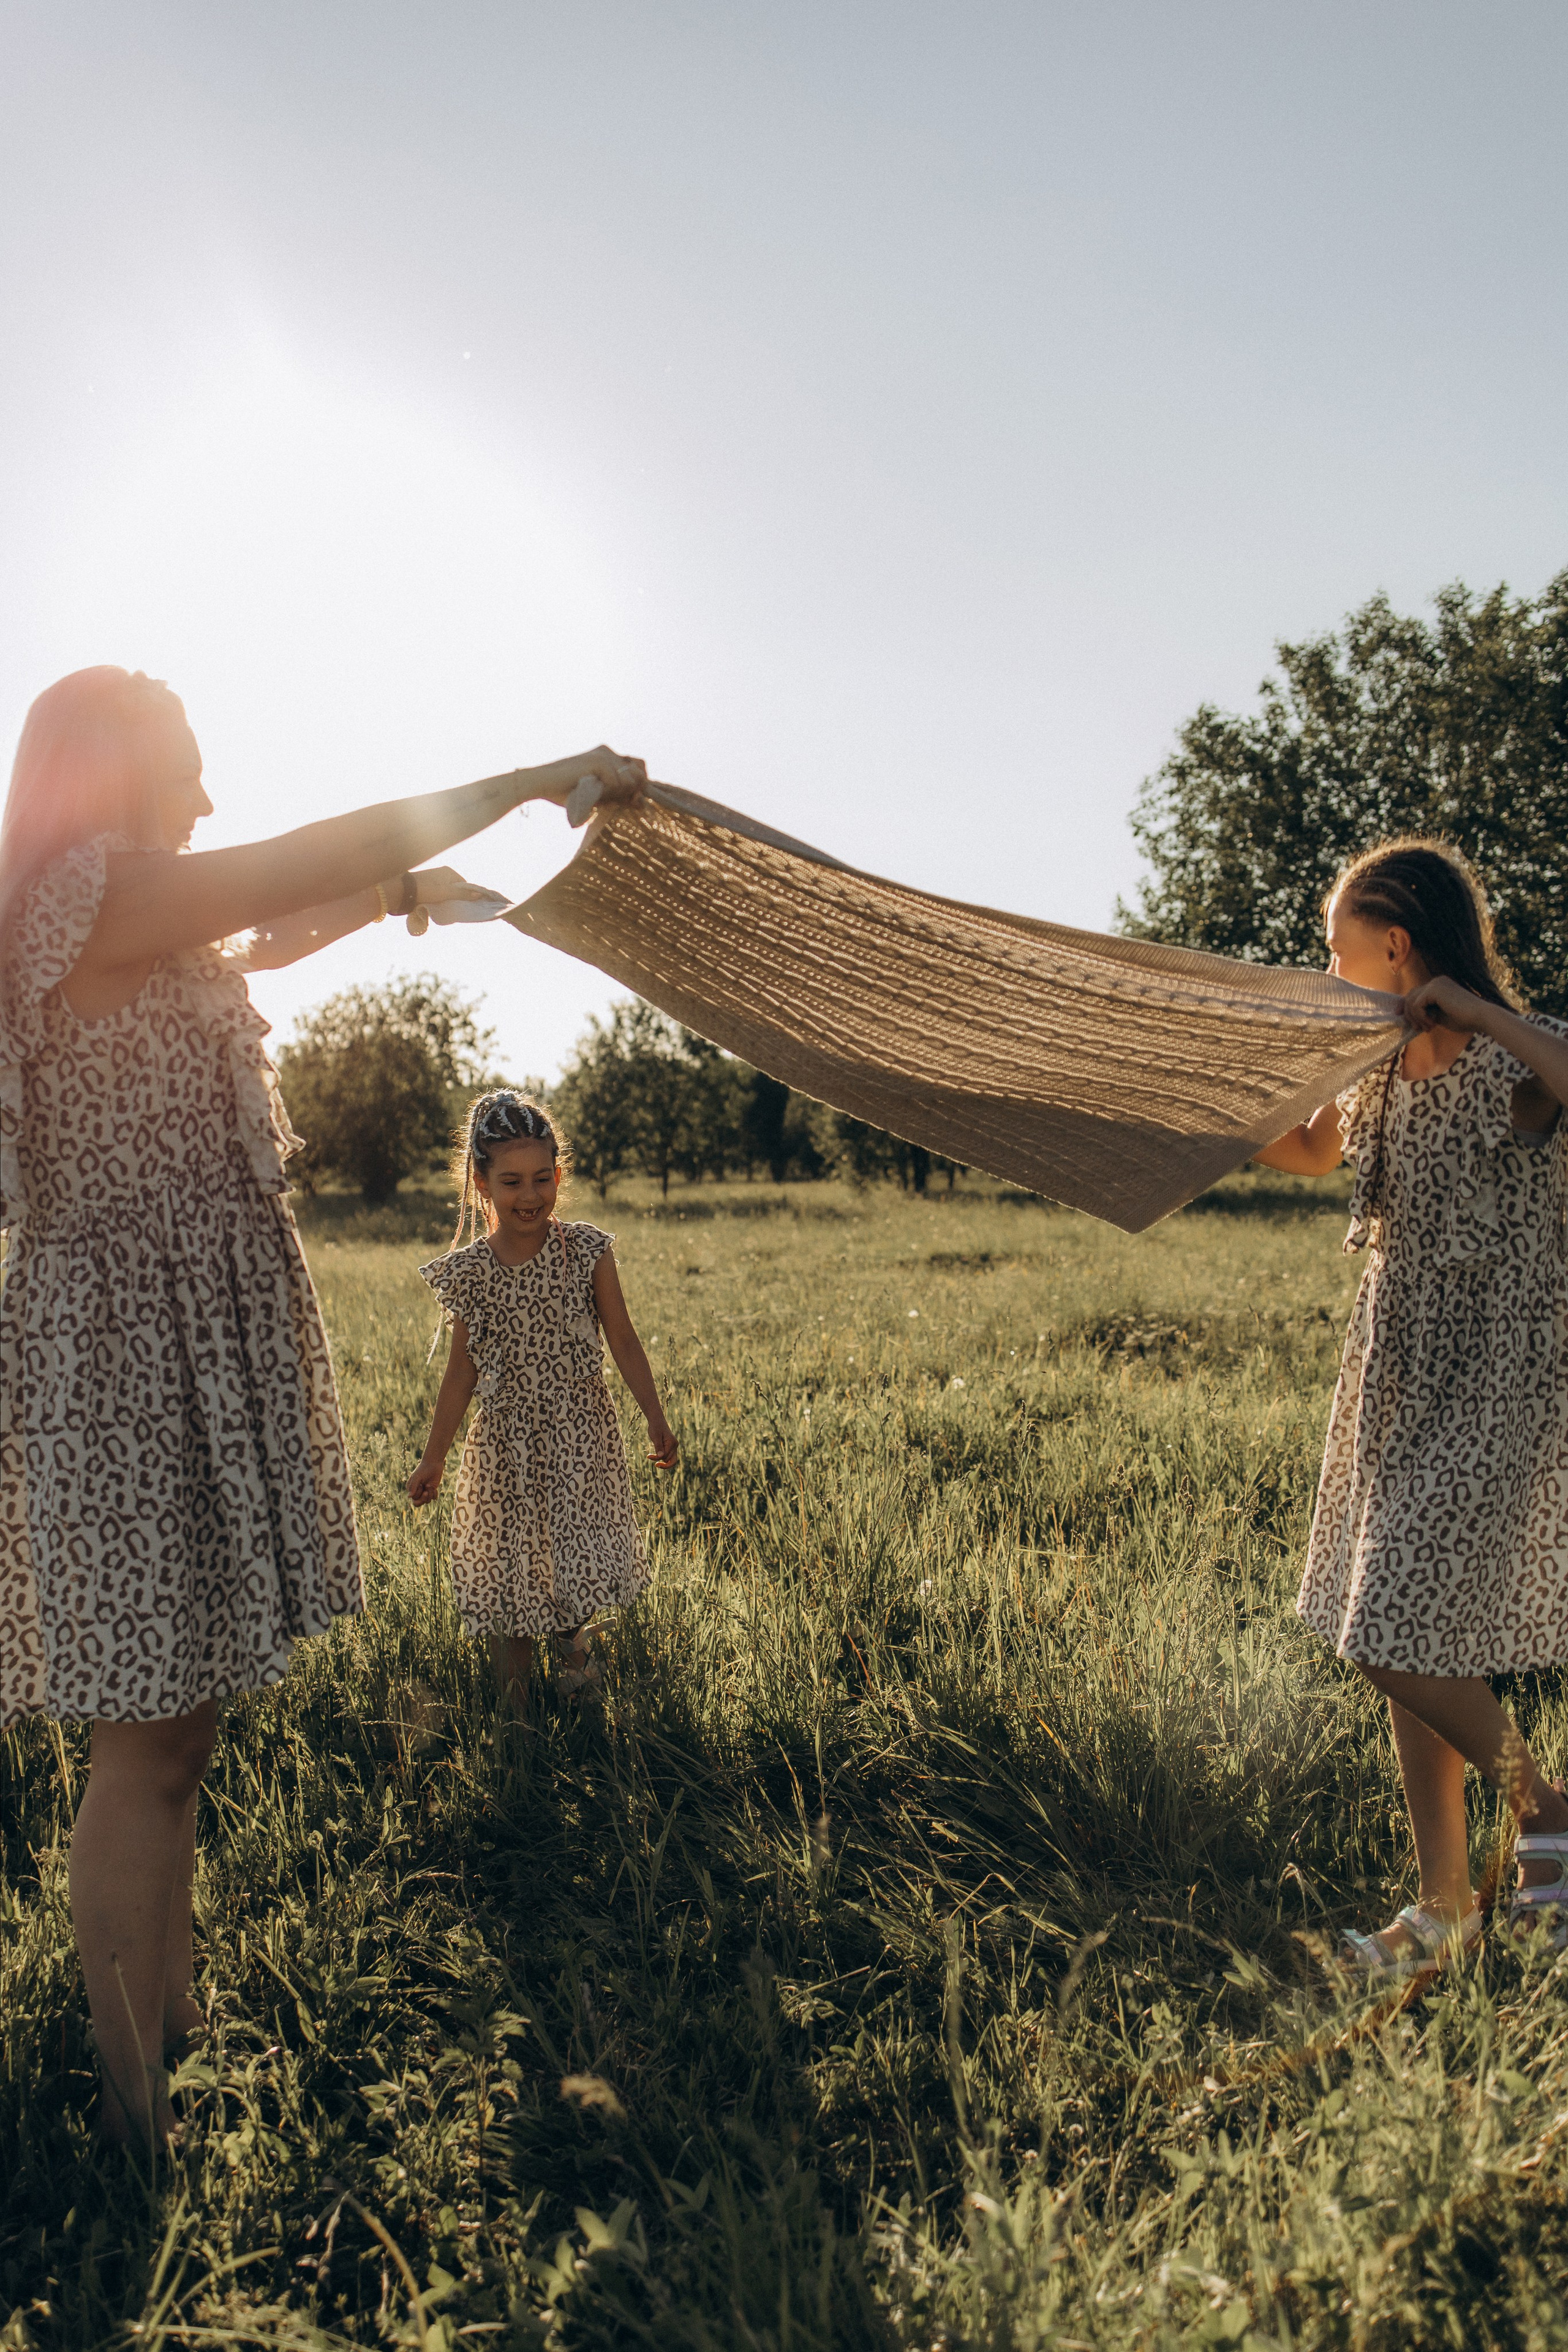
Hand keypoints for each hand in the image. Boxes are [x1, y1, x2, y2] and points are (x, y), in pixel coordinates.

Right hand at [407, 1454, 444, 1505]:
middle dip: (424, 1499)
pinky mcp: (432, 1490)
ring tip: (430, 1485)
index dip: (418, 1494)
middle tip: (426, 1491)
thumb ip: (413, 1487)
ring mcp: (425, 1491)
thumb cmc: (423, 1469)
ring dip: (430, 1494)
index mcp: (411, 1489)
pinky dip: (434, 1494)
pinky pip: (434, 1498)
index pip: (414, 1499)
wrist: (433, 1464)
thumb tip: (408, 1497)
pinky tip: (435, 1488)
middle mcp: (417, 1491)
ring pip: (427, 1501)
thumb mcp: (417, 1477)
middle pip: (419, 1503)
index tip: (421, 1485)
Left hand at [411, 865, 497, 908]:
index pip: (464, 885)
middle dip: (457, 899)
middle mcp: (442, 874)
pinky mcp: (428, 888)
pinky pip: (439, 895)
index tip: (469, 905)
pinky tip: (440, 907)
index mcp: (448, 872)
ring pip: (447, 893)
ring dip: (448, 901)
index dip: (468, 895)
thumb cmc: (426, 889)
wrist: (403, 891)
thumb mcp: (446, 893)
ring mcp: (434, 881)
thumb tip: (479, 895)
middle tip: (458, 909)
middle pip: (456, 889)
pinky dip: (440, 901)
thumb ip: (462, 894)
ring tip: (448, 909)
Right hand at [520, 746, 648, 811]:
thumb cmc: (567, 792)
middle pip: (639, 773)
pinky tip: (590, 791)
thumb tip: (643, 805)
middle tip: (612, 799)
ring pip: (629, 780)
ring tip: (596, 795)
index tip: (632, 800)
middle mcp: (608, 752)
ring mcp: (603, 755)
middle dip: (632, 791)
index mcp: (608, 756)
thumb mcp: (599, 796)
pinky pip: (616, 783)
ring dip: (616, 794)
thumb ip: (620, 797)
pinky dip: (606, 793)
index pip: (640, 767)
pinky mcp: (598, 761)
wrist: (542, 784)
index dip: (640, 784)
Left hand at [646, 1417, 678, 1469]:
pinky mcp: (670, 1447)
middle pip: (670, 1460)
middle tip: (649, 1457)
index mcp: (672, 1443)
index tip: (648, 1456)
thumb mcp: (655, 1436)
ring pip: (669, 1459)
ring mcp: (674, 1446)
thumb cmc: (655, 1427)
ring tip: (651, 1454)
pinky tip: (654, 1455)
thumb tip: (661, 1457)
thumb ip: (658, 1447)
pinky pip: (667, 1456)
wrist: (657, 1420)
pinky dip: (661, 1457)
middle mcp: (675, 1445)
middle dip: (660, 1460)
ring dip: (660, 1459)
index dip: (656, 1458)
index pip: (665, 1456)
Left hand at [1403, 975, 1492, 1034]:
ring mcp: (1435, 983)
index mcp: (1439, 986)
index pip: (1415, 995)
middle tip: (1418, 1029)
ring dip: (1415, 1018)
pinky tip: (1432, 1024)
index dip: (1409, 1009)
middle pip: (1410, 996)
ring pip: (1410, 1001)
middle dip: (1410, 1015)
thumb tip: (1409, 1016)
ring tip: (1428, 1028)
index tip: (1411, 1023)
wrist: (1481, 1017)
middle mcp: (1436, 981)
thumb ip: (1426, 1013)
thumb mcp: (1440, 1016)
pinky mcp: (1435, 989)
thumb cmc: (1465, 1020)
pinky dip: (1420, 1017)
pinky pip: (1416, 1005)